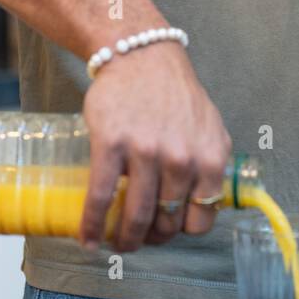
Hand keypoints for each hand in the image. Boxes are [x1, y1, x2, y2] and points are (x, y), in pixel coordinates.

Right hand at [79, 40, 231, 252]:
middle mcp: (182, 159)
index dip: (180, 232)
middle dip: (151, 239)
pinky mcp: (111, 145)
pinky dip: (93, 224)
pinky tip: (88, 237)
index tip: (166, 233)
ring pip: (136, 216)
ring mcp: (146, 153)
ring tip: (115, 243)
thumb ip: (208, 164)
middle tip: (137, 239)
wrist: (140, 56)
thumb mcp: (209, 128)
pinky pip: (102, 197)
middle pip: (167, 222)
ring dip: (124, 240)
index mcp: (211, 158)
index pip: (201, 219)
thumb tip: (202, 204)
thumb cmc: (173, 93)